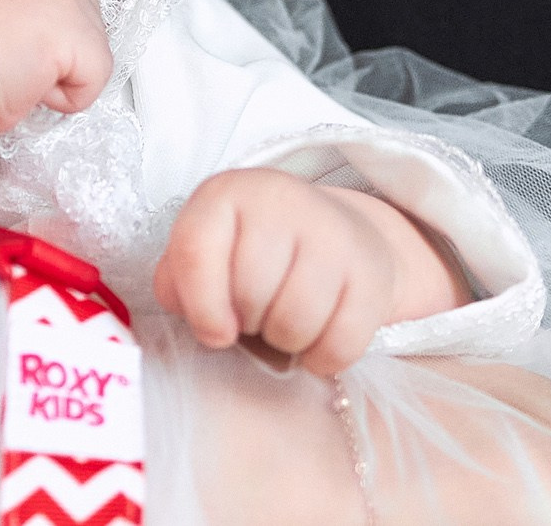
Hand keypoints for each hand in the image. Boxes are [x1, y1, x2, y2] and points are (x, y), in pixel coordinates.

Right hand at [0, 0, 111, 151]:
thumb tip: (16, 34)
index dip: (26, 39)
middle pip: (75, 18)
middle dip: (46, 55)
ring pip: (86, 48)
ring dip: (50, 76)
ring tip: (4, 75)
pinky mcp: (78, 28)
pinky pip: (94, 78)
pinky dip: (65, 99)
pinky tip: (24, 89)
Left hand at [153, 168, 469, 377]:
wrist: (339, 235)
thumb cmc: (255, 253)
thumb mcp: (207, 252)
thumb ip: (179, 280)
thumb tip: (196, 317)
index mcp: (228, 192)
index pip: (195, 252)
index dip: (199, 306)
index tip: (215, 332)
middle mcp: (283, 199)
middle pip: (248, 294)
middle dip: (246, 322)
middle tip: (256, 314)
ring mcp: (333, 232)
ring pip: (294, 323)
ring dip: (284, 342)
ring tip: (283, 321)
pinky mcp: (372, 271)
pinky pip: (339, 345)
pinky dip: (322, 358)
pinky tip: (317, 336)